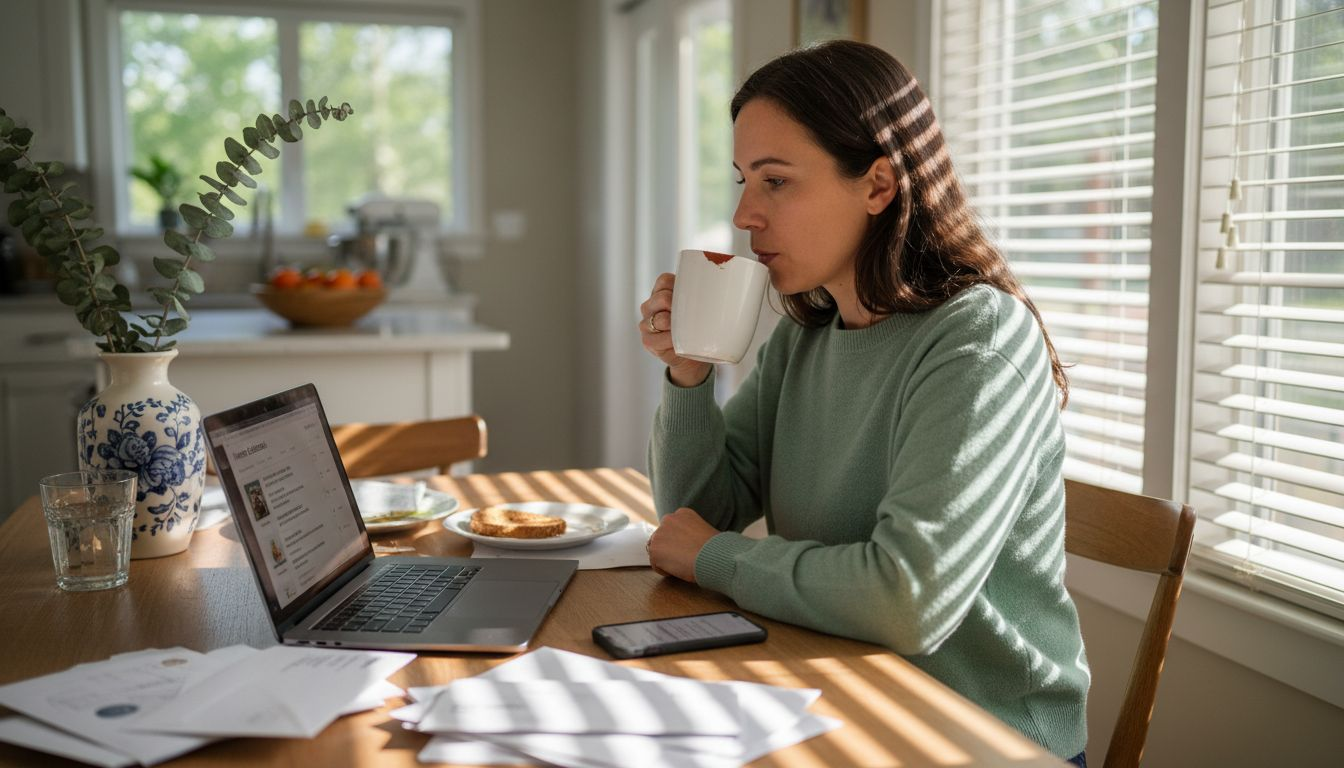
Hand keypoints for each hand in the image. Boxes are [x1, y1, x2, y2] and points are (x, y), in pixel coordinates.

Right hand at [638, 273, 711, 387]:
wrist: (694, 357)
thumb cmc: (700, 328)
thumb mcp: (706, 308)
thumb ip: (713, 296)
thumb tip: (744, 290)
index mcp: (663, 292)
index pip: (664, 280)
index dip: (676, 284)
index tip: (693, 293)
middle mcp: (651, 306)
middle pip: (660, 298)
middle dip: (675, 304)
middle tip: (691, 314)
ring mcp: (646, 324)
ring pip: (658, 318)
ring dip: (672, 324)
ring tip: (684, 329)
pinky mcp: (648, 341)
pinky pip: (655, 339)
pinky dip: (668, 340)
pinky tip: (676, 341)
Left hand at [646, 507, 718, 582]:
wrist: (713, 555)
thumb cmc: (715, 548)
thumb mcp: (705, 532)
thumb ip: (692, 534)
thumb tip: (690, 544)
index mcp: (682, 513)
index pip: (672, 528)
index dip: (678, 541)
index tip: (686, 550)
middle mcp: (668, 519)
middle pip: (662, 538)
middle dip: (669, 548)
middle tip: (682, 559)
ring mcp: (659, 534)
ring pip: (658, 551)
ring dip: (667, 559)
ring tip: (682, 565)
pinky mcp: (654, 550)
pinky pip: (656, 564)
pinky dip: (665, 570)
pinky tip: (679, 570)